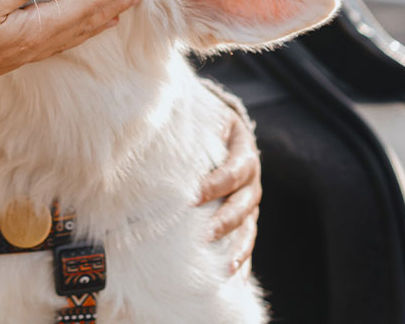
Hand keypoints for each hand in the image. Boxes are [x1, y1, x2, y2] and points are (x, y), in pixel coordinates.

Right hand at [0, 0, 139, 105]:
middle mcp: (30, 46)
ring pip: (67, 35)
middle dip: (111, 6)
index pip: (82, 6)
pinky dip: (69, 30)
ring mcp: (16, 54)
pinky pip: (49, 41)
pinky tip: (64, 28)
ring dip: (94, 20)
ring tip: (114, 12)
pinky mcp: (1, 56)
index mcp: (32, 31)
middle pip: (82, 24)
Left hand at [195, 99, 260, 273]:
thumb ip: (189, 139)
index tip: (192, 197)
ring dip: (238, 249)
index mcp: (243, 154)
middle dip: (224, 221)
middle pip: (243, 204)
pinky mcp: (245, 222)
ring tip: (225, 268)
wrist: (223, 131)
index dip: (215, 185)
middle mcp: (251, 182)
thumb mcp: (203, 125)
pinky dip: (242, 262)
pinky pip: (246, 244)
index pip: (233, 172)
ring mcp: (250, 205)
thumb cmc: (206, 129)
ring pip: (248, 229)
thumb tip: (152, 157)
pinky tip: (235, 280)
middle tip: (203, 236)